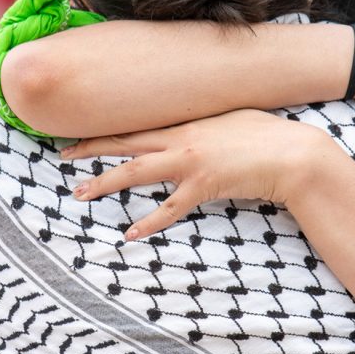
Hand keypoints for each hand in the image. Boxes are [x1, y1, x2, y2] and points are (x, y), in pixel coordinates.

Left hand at [60, 110, 328, 238]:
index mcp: (186, 123)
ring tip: (79, 193)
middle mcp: (181, 139)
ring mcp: (190, 163)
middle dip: (90, 150)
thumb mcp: (231, 120)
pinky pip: (169, 209)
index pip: (136, 126)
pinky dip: (148, 222)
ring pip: (136, 172)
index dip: (106, 130)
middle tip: (62, 159)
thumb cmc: (267, 135)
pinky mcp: (204, 186)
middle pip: (125, 144)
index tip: (81, 134)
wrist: (292, 154)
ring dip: (105, 182)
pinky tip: (130, 233)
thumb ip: (205, 124)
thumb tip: (192, 128)